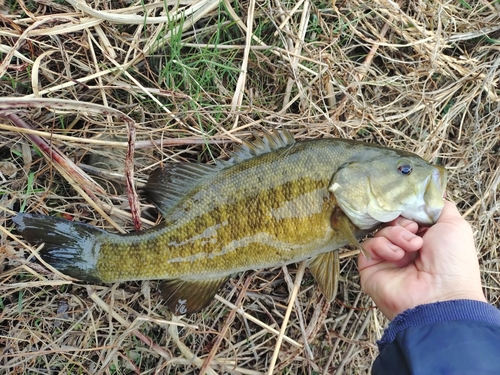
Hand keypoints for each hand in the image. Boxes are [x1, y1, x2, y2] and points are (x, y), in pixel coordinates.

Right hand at [359, 200, 485, 319]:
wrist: (440, 297)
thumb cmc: (452, 264)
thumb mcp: (454, 225)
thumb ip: (439, 206)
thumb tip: (425, 194)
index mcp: (424, 239)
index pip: (407, 215)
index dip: (408, 210)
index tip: (414, 211)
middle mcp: (405, 248)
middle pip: (391, 221)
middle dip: (402, 222)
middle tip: (413, 230)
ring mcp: (387, 258)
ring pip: (380, 231)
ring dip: (396, 234)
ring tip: (411, 247)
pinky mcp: (371, 267)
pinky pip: (369, 245)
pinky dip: (384, 246)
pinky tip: (398, 256)